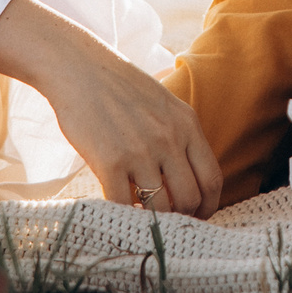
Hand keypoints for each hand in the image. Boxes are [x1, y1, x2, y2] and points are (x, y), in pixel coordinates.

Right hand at [0, 0, 222, 216]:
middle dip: (181, 217)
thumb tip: (189, 178)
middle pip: (189, 198)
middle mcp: (168, 139)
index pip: (212, 178)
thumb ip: (179, 136)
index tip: (197, 215)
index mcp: (186, 124)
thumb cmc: (119, 87)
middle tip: (168, 223)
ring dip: (152, 220)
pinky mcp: (110, 161)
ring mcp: (140, 151)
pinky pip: (123, 203)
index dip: (208, 205)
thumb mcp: (164, 104)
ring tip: (142, 218)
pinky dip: (122, 214)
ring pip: (160, 207)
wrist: (79, 68)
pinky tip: (117, 209)